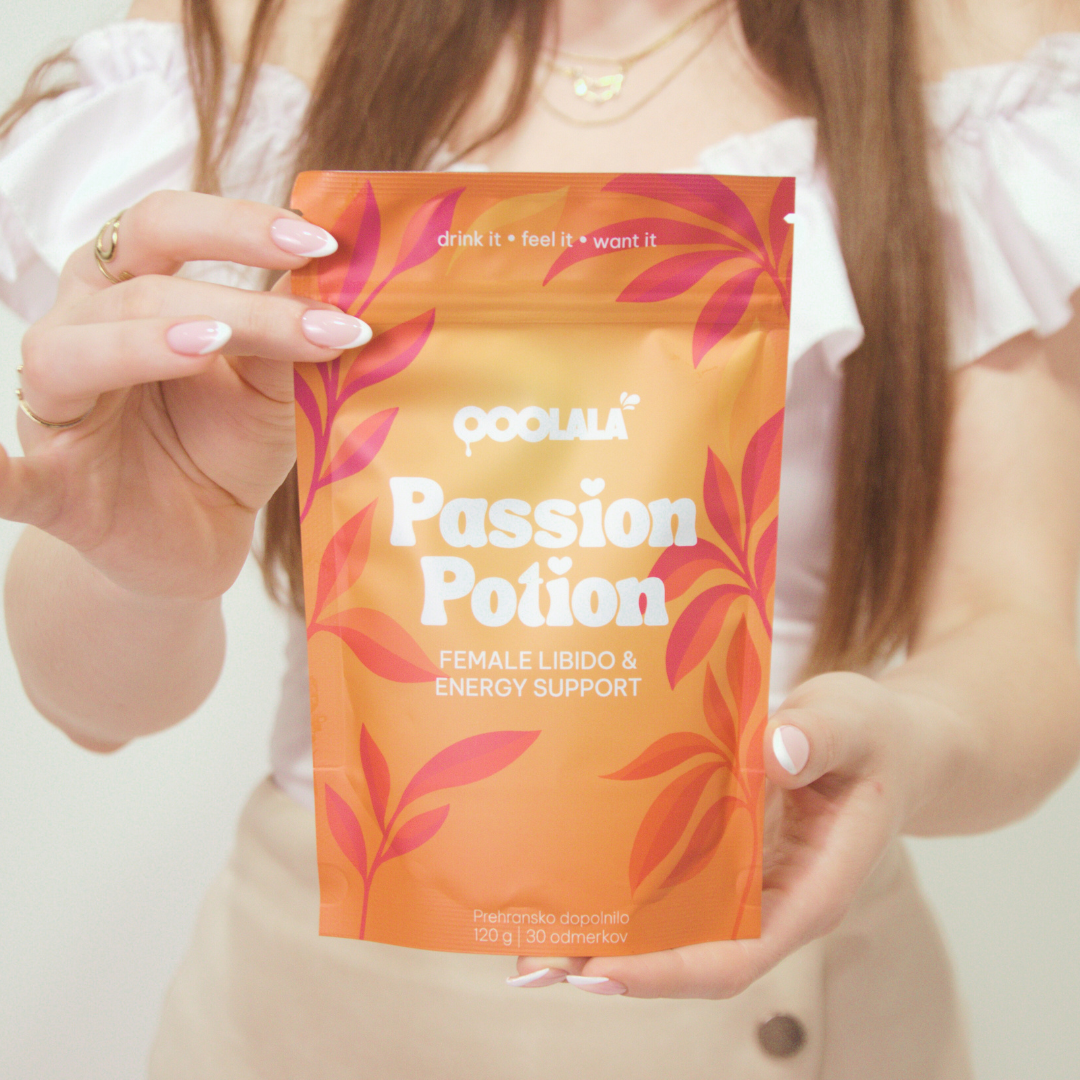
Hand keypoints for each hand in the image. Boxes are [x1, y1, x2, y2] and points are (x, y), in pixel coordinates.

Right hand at [0, 191, 368, 599]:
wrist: (194, 535)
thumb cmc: (223, 446)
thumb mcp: (267, 390)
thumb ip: (282, 342)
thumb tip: (327, 286)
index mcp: (132, 290)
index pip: (167, 228)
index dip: (239, 226)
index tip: (321, 241)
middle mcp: (83, 328)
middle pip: (140, 286)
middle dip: (235, 300)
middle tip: (318, 321)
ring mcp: (58, 406)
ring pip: (77, 350)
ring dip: (146, 341)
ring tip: (217, 344)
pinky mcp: (52, 485)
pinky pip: (5, 476)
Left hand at [512, 672, 921, 997]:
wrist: (889, 741)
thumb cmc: (877, 737)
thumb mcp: (854, 721)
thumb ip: (820, 736)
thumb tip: (773, 753)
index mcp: (810, 889)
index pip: (736, 954)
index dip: (666, 971)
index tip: (600, 970)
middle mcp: (772, 900)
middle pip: (689, 955)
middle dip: (612, 963)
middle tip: (533, 958)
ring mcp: (746, 881)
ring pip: (672, 925)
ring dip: (605, 932)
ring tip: (530, 931)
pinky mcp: (727, 853)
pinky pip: (672, 881)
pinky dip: (623, 886)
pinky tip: (572, 873)